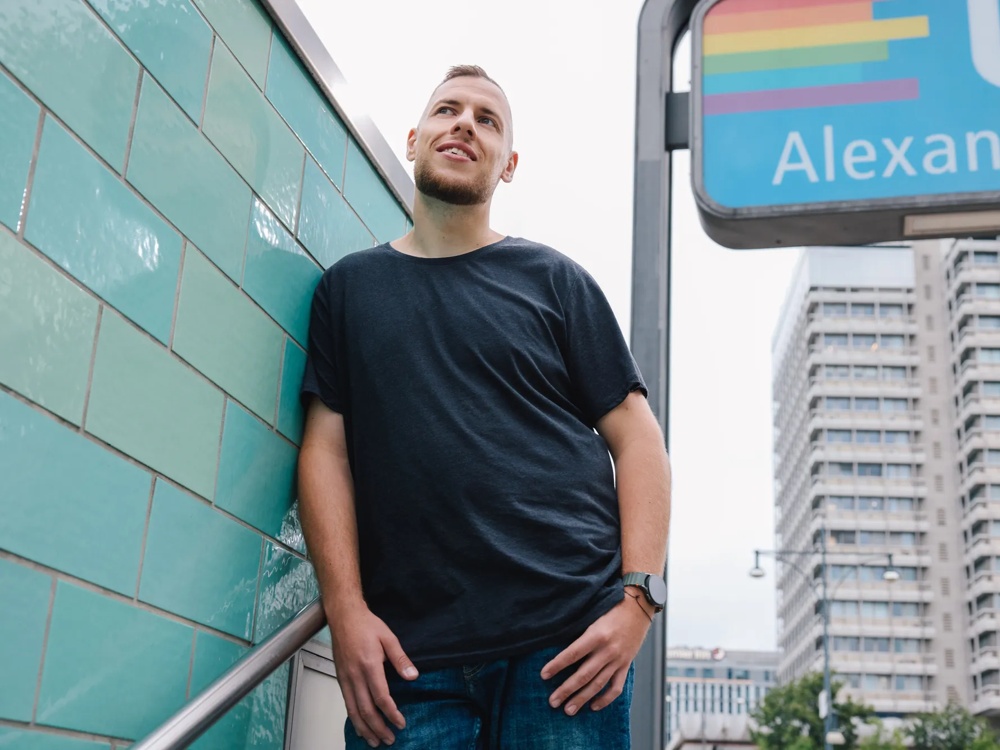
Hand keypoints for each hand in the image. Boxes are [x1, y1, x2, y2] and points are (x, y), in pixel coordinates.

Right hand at [328, 605, 418, 746]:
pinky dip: (353, 718)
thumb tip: (413, 676)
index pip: (381, 697)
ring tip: (374, 741)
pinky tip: (360, 726)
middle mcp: (355, 675)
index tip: (401, 723)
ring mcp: (345, 678)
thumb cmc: (366, 624)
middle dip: (378, 728)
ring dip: (364, 728)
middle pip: (366, 709)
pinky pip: (346, 703)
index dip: (391, 713)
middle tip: (389, 739)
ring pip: (353, 710)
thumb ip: (400, 659)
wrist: (343, 616)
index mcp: (369, 665)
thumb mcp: (389, 637)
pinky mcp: (340, 678)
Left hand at [540, 595, 651, 715]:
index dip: (557, 665)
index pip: (572, 654)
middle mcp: (607, 650)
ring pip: (598, 684)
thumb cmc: (611, 608)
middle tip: (553, 702)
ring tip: (568, 710)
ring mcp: (618, 660)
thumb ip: (579, 632)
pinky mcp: (626, 665)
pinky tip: (593, 706)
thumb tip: (559, 647)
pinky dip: (605, 699)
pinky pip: (616, 687)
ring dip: (582, 699)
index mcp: (596, 635)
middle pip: (584, 675)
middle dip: (567, 690)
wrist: (638, 607)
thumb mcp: (592, 615)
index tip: (543, 675)